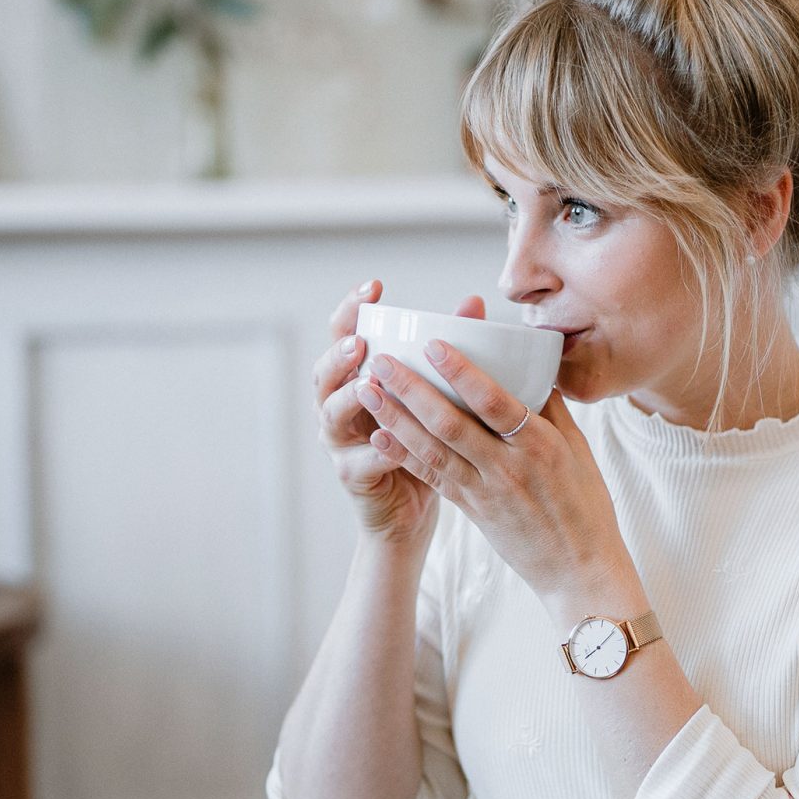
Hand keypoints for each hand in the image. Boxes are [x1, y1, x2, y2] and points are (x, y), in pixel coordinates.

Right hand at [314, 279, 484, 546]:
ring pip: (333, 413)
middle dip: (339, 352)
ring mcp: (340, 442)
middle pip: (324, 371)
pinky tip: (388, 440)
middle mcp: (338, 406)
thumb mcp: (435, 393)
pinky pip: (359, 460)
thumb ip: (445, 351)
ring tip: (367, 384)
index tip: (374, 288)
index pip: (344, 334)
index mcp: (355, 377)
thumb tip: (473, 303)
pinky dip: (375, 449)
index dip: (352, 310)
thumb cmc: (427, 442)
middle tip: (361, 341)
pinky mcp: (352, 475)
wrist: (412, 510)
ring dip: (349, 397)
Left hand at [354, 337, 630, 602]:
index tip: (431, 343)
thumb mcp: (578, 449)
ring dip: (395, 418)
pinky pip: (433, 478)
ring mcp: (486, 491)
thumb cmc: (585, 505)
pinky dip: (404, 455)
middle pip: (450, 422)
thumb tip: (533, 364)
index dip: (460, 371)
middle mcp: (509, 466)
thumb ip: (551, 408)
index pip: (494, 401)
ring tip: (367, 391)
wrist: (579, 569)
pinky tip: (380, 436)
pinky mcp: (472, 511)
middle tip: (379, 360)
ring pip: (432, 449)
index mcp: (540, 444)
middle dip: (410, 388)